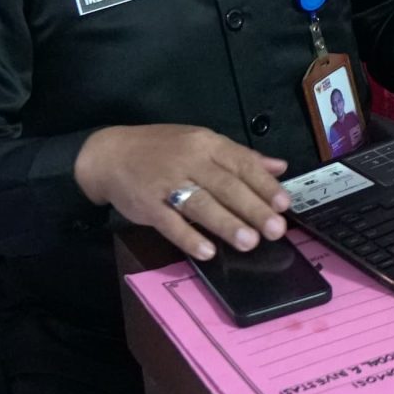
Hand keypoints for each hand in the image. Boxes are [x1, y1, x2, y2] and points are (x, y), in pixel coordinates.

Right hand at [74, 124, 290, 261]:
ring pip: (201, 204)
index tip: (284, 204)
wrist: (110, 154)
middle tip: (275, 230)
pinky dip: (188, 237)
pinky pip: (170, 223)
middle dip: (253, 208)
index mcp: (206, 144)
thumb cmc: (162, 149)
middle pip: (225, 186)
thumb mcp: (201, 142)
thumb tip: (279, 166)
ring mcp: (166, 183)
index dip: (263, 184)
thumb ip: (240, 157)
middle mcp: (189, 161)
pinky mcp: (147, 205)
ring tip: (249, 242)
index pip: (241, 163)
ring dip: (226, 224)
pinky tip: (207, 251)